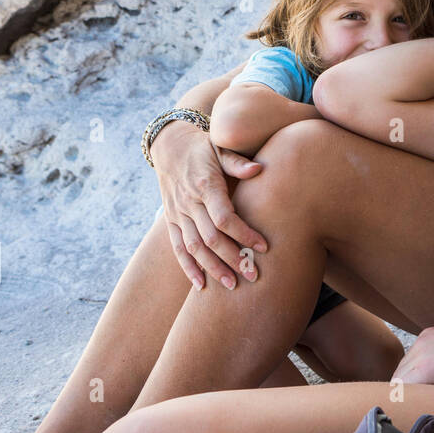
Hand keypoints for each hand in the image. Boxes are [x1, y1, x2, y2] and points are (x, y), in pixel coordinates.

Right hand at [152, 120, 268, 289]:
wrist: (170, 146)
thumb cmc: (204, 148)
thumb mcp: (221, 147)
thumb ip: (238, 162)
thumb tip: (259, 169)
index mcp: (204, 186)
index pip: (224, 217)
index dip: (243, 234)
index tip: (263, 246)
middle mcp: (189, 203)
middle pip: (210, 237)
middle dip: (232, 258)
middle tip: (254, 274)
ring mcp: (177, 214)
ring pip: (194, 247)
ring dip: (212, 268)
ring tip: (232, 285)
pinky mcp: (171, 221)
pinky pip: (177, 248)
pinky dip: (188, 268)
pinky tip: (201, 285)